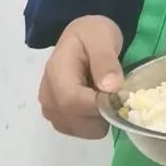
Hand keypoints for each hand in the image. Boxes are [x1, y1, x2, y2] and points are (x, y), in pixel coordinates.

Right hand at [38, 15, 124, 138]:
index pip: (72, 101)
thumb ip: (106, 61)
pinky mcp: (57, 117)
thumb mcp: (103, 37)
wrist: (81, 37)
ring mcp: (50, 108)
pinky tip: (97, 104)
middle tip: (114, 94)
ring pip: (79, 129)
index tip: (118, 97)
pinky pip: (79, 131)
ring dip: (98, 119)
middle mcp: (48, 94)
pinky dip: (93, 123)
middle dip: (101, 113)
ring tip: (103, 95)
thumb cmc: (92, 34)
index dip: (98, 105)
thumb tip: (111, 88)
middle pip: (75, 119)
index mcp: (56, 72)